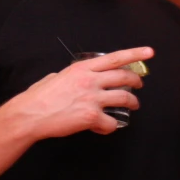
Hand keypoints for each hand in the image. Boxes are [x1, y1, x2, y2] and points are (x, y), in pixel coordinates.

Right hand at [5, 46, 153, 138]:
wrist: (30, 114)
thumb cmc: (39, 96)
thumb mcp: (56, 76)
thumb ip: (71, 75)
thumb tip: (76, 78)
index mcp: (82, 68)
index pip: (115, 58)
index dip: (135, 54)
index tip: (149, 52)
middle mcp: (90, 80)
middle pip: (124, 78)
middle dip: (136, 81)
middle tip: (140, 85)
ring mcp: (92, 98)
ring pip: (124, 98)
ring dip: (132, 102)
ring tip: (134, 105)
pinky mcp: (91, 117)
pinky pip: (111, 122)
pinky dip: (110, 125)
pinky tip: (105, 126)